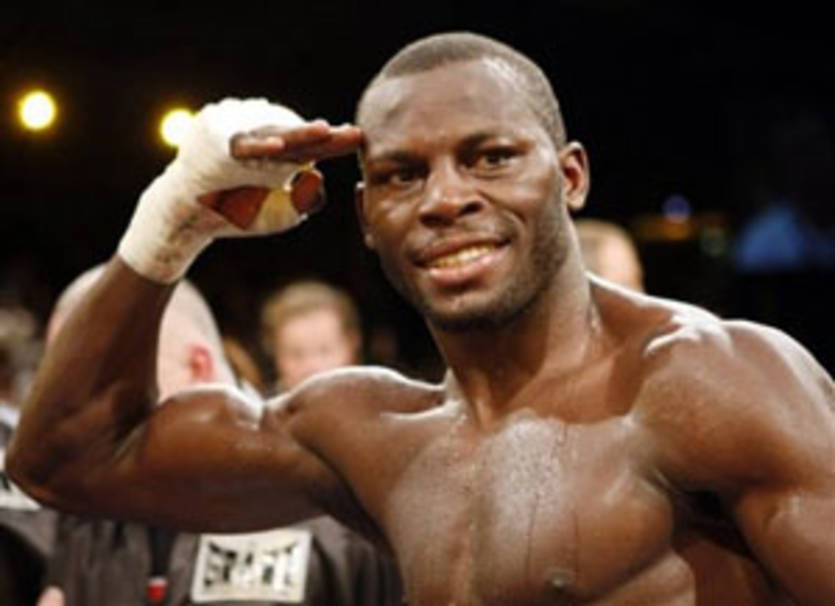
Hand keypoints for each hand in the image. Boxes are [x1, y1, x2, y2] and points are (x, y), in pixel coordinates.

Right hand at [118, 99, 361, 282]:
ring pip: (274, 136)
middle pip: (299, 138)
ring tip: (324, 131)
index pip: (314, 147)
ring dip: (299, 134)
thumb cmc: (237, 211)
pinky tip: (278, 147)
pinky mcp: (217, 145)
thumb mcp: (282, 213)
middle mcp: (262, 142)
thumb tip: (318, 182)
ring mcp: (240, 140)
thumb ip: (305, 200)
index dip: (336, 143)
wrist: (190, 217)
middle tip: (354, 133)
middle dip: (327, 137)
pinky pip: (239, 145)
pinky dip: (258, 147)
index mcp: (281, 154)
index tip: (361, 139)